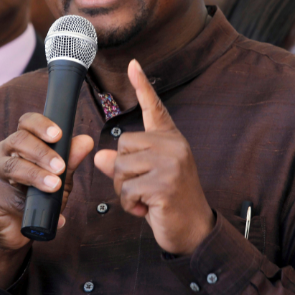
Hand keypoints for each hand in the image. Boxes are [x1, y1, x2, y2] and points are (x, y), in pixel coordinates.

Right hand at [0, 113, 93, 285]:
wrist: (19, 227)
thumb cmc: (39, 196)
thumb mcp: (60, 177)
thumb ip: (70, 159)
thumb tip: (86, 141)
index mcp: (21, 142)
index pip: (27, 123)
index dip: (41, 125)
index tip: (58, 134)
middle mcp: (5, 151)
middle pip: (18, 140)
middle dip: (42, 152)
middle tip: (60, 167)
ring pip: (11, 165)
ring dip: (35, 174)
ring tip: (53, 185)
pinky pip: (6, 193)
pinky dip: (25, 201)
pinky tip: (38, 207)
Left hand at [94, 60, 214, 255]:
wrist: (193, 230)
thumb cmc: (168, 201)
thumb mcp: (146, 178)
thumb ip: (125, 163)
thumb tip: (100, 157)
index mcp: (170, 139)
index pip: (154, 108)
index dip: (142, 85)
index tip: (133, 64)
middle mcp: (173, 145)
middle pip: (122, 144)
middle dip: (122, 172)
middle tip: (141, 188)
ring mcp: (171, 163)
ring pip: (121, 167)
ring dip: (125, 191)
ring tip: (145, 199)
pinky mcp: (165, 183)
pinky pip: (126, 190)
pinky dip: (130, 205)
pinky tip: (148, 209)